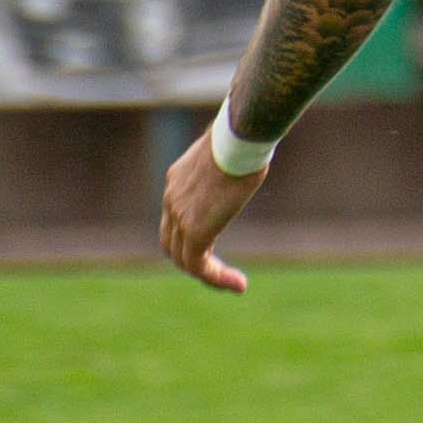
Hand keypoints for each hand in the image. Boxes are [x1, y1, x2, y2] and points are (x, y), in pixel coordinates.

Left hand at [157, 130, 261, 291]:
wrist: (238, 139)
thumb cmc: (244, 138)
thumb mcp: (232, 150)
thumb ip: (232, 160)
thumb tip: (251, 152)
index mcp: (177, 180)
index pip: (174, 218)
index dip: (190, 237)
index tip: (215, 248)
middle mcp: (171, 198)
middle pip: (171, 243)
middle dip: (193, 262)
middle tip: (219, 274)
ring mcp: (178, 215)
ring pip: (184, 260)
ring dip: (209, 276)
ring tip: (235, 284)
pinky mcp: (194, 231)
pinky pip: (199, 266)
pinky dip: (216, 278)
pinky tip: (239, 284)